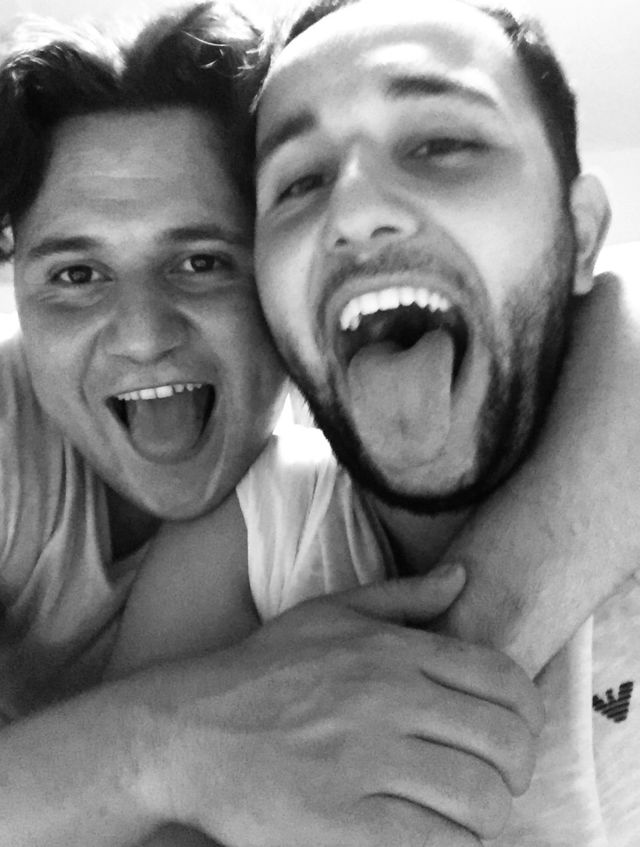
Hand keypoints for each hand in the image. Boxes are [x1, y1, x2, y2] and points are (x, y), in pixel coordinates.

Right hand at [143, 566, 542, 846]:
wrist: (189, 727)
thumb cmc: (264, 670)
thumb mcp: (331, 612)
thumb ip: (403, 595)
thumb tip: (462, 577)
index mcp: (392, 651)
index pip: (504, 681)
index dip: (527, 717)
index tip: (512, 738)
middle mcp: (387, 698)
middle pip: (505, 744)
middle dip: (516, 772)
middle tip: (496, 782)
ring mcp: (364, 760)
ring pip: (479, 800)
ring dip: (487, 816)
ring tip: (466, 816)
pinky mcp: (341, 822)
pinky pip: (434, 844)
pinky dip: (452, 846)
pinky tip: (434, 836)